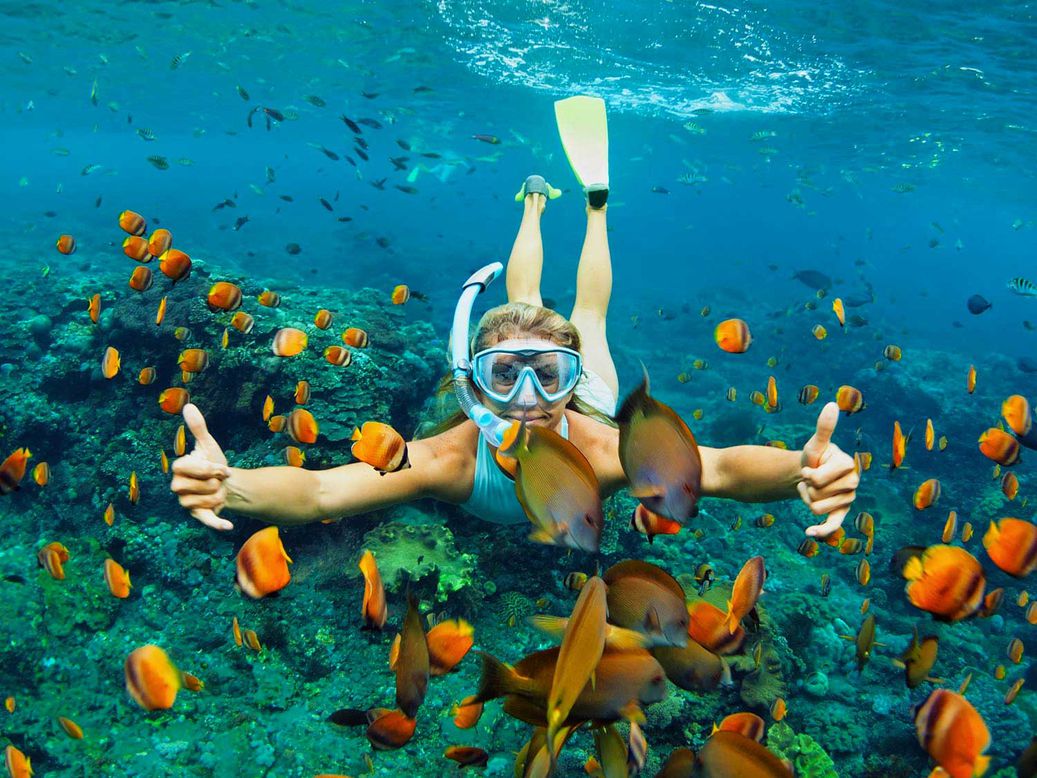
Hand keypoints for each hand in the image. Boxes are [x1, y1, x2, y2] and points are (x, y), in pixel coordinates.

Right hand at [170, 403, 232, 530]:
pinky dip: (217, 524)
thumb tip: (188, 406)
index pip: (193, 469)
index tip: (222, 468)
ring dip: (221, 494)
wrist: (225, 483)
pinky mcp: (198, 516)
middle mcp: (178, 487)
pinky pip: (206, 521)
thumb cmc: (213, 462)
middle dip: (217, 482)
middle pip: (202, 486)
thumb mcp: (207, 444)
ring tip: (219, 490)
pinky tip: (228, 526)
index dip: (211, 469)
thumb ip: (198, 427)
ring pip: (208, 500)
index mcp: (179, 469)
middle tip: (219, 480)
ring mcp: (186, 503)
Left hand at [797, 402, 858, 536]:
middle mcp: (853, 483)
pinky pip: (832, 526)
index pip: (819, 479)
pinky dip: (821, 531)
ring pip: (816, 509)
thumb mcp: (816, 443)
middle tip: (811, 480)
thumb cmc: (815, 457)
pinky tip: (808, 532)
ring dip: (806, 500)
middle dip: (807, 488)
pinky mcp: (841, 514)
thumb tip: (832, 404)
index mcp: (849, 465)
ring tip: (812, 490)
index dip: (808, 476)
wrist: (811, 472)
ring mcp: (848, 500)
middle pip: (817, 496)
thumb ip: (824, 427)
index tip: (810, 468)